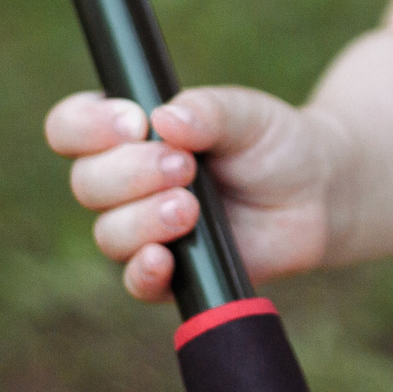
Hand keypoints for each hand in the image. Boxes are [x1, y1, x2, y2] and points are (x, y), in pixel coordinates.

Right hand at [44, 85, 341, 302]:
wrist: (319, 193)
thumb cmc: (275, 143)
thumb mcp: (247, 114)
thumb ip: (208, 110)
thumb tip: (165, 119)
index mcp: (132, 134)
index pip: (72, 127)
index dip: (86, 126)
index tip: (132, 123)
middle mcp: (127, 182)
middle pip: (86, 183)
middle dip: (129, 173)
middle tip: (184, 166)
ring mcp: (144, 229)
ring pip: (108, 232)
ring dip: (143, 218)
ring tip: (190, 207)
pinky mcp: (171, 272)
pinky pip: (136, 281)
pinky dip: (143, 271)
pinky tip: (164, 258)